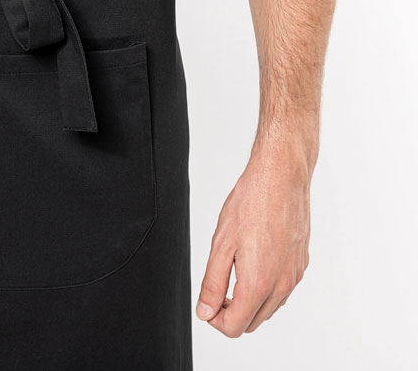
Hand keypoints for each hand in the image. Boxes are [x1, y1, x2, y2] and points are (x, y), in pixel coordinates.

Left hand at [196, 129, 313, 336]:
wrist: (281, 179)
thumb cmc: (251, 204)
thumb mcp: (220, 245)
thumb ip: (212, 283)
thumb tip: (205, 311)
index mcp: (259, 283)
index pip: (235, 327)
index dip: (214, 320)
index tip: (206, 304)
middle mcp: (281, 284)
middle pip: (252, 322)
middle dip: (230, 314)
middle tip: (215, 290)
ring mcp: (294, 276)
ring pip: (268, 309)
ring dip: (247, 302)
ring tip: (231, 274)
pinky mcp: (300, 265)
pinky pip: (281, 292)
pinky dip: (264, 289)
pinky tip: (251, 266)